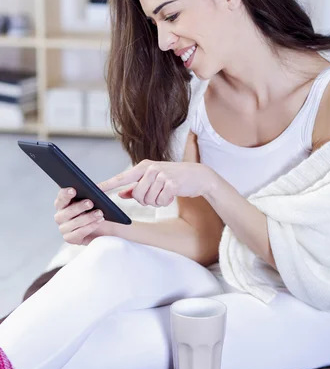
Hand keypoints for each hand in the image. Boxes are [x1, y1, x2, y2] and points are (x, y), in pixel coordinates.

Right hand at [53, 187, 114, 245]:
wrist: (107, 228)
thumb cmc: (98, 210)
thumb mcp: (98, 198)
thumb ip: (97, 190)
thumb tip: (100, 185)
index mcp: (64, 203)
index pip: (61, 197)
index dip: (65, 193)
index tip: (73, 190)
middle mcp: (61, 216)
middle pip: (66, 211)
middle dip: (78, 207)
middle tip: (90, 203)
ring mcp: (64, 228)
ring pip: (72, 223)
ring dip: (87, 217)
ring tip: (99, 213)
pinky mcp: (71, 239)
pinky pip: (78, 234)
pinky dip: (88, 227)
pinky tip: (98, 222)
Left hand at [97, 160, 213, 206]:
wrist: (197, 175)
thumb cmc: (173, 178)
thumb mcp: (153, 179)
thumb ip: (136, 187)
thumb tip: (120, 194)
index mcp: (143, 166)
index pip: (121, 177)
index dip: (107, 185)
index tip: (95, 190)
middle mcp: (150, 168)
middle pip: (137, 195)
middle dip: (146, 200)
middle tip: (156, 194)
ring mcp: (161, 175)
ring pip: (148, 200)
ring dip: (157, 201)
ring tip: (165, 192)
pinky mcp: (171, 183)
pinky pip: (160, 201)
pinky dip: (165, 201)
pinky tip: (172, 194)